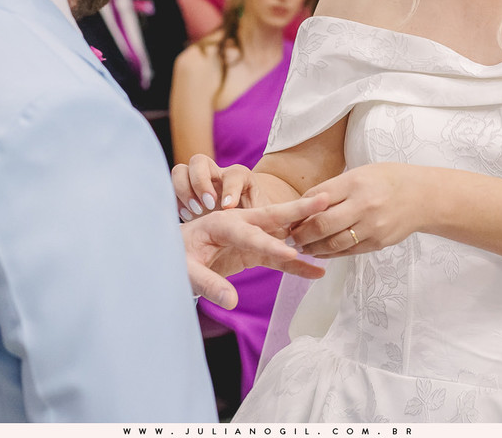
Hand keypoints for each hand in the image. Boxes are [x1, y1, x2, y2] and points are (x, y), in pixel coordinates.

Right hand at [172, 154, 262, 219]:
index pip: (233, 173)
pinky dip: (176, 203)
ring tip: (194, 213)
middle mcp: (217, 175)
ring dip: (183, 190)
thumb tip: (278, 228)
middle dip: (200, 182)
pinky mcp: (186, 195)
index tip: (228, 207)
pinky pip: (171, 190)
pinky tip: (188, 219)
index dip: (230, 187)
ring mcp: (198, 183)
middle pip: (199, 161)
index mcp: (240, 177)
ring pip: (181, 170)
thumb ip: (268, 221)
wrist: (247, 225)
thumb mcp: (267, 221)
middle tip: (206, 207)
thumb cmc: (260, 223)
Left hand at [182, 194, 329, 308]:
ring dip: (304, 231)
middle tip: (322, 200)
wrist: (169, 257)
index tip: (290, 254)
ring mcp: (248, 237)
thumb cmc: (173, 259)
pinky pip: (278, 260)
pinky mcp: (252, 251)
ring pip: (280, 233)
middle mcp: (237, 225)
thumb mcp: (184, 272)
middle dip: (296, 210)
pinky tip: (318, 272)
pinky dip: (297, 267)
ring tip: (331, 226)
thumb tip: (231, 301)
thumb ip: (208, 284)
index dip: (269, 245)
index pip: (247, 234)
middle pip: (270, 216)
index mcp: (219, 224)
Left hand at [289, 162, 418, 257]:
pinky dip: (331, 254)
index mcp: (354, 183)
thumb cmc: (388, 180)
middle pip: (321, 225)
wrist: (423, 196)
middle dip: (301, 234)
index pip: (317, 199)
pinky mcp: (378, 242)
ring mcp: (371, 226)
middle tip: (290, 237)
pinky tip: (321, 252)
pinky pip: (348, 252)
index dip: (298, 210)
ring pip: (333, 243)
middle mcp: (362, 205)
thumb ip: (334, 189)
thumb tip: (305, 205)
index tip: (288, 217)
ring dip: (313, 248)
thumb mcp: (359, 174)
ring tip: (302, 247)